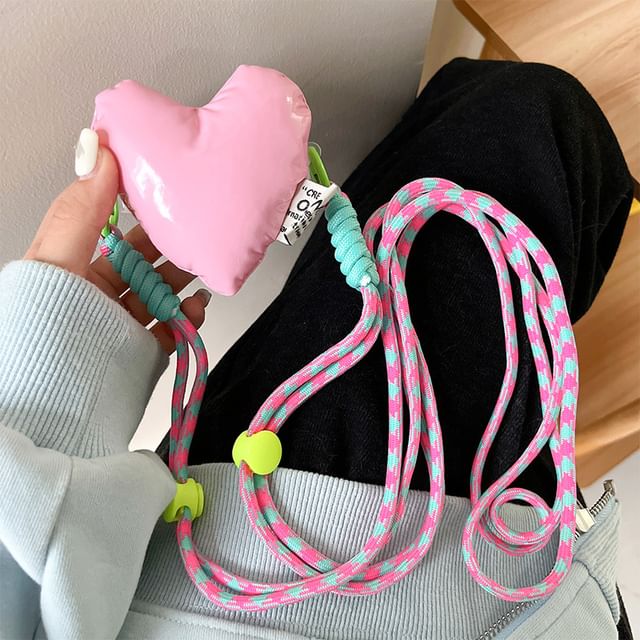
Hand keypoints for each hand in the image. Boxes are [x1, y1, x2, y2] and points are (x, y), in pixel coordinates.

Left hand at [23, 130, 208, 353]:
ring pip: (161, 294)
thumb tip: (96, 149)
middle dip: (169, 246)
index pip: (109, 232)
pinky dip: (190, 317)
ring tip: (203, 265)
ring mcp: (122, 325)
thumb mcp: (56, 262)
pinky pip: (174, 328)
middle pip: (141, 263)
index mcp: (72, 269)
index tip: (163, 193)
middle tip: (193, 230)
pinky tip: (197, 307)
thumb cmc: (44, 333)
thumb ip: (79, 211)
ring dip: (184, 280)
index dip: (136, 212)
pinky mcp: (143, 351)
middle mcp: (98, 296)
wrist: (56, 410)